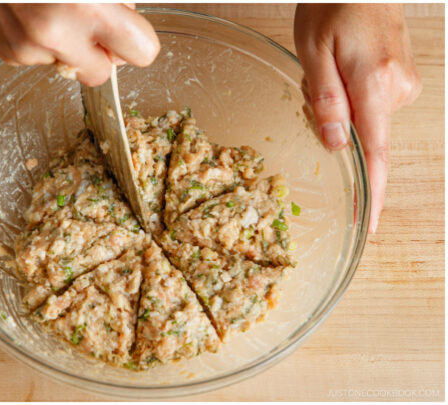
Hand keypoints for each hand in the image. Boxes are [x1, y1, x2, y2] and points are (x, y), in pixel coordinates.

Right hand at [0, 3, 159, 85]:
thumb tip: (126, 17)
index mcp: (88, 7)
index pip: (142, 52)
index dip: (136, 40)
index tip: (126, 29)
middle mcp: (57, 33)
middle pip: (101, 74)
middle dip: (99, 53)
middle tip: (89, 24)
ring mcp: (28, 47)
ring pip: (67, 68)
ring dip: (65, 46)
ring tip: (50, 9)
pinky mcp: (7, 52)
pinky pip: (38, 60)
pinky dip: (38, 42)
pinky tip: (29, 12)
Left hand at [294, 4, 420, 233]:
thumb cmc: (333, 7)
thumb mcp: (313, 52)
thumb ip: (324, 101)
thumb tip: (334, 145)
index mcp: (375, 85)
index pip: (376, 152)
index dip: (373, 192)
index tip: (371, 222)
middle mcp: (398, 90)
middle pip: (359, 134)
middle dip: (328, 119)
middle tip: (315, 78)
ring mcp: (405, 85)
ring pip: (361, 119)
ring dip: (337, 104)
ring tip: (330, 65)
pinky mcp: (404, 81)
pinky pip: (369, 104)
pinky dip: (350, 95)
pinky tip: (343, 67)